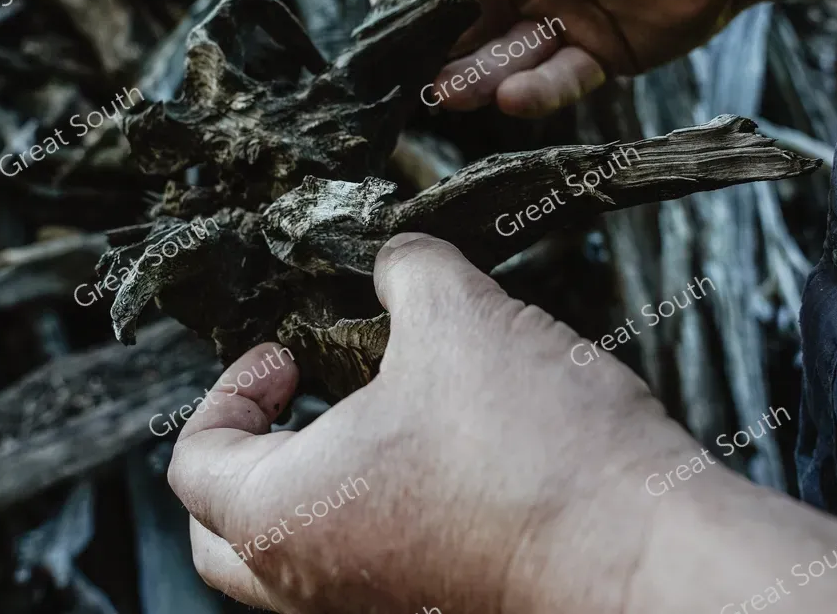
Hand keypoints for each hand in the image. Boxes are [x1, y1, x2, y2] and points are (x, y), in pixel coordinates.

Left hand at [166, 233, 694, 613]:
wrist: (642, 550)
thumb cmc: (533, 450)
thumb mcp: (459, 316)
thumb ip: (407, 268)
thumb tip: (397, 257)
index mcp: (282, 517)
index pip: (194, 462)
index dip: (230, 388)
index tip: (290, 352)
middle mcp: (314, 581)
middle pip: (225, 531)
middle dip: (247, 453)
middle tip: (301, 394)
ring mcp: (375, 606)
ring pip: (297, 553)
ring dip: (313, 478)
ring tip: (376, 407)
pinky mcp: (435, 606)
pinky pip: (367, 562)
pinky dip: (372, 507)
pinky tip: (436, 445)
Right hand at [402, 0, 771, 117]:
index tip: (390, 9)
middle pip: (475, 20)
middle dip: (443, 44)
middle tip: (406, 68)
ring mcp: (567, 22)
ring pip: (512, 55)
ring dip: (479, 75)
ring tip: (447, 92)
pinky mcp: (605, 56)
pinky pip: (563, 79)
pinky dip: (538, 90)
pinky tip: (510, 94)